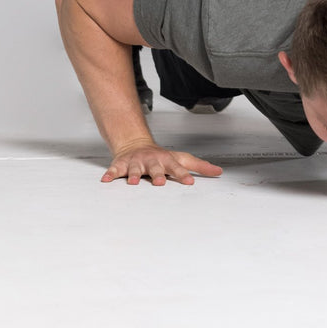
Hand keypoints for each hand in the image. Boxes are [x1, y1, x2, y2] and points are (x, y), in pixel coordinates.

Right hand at [102, 142, 223, 185]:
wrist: (136, 144)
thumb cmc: (161, 156)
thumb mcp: (181, 159)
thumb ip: (200, 166)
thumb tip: (219, 172)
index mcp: (167, 161)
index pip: (177, 168)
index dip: (183, 174)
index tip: (189, 182)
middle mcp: (152, 161)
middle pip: (155, 168)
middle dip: (157, 175)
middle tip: (160, 182)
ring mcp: (136, 163)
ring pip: (135, 169)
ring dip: (135, 175)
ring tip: (134, 183)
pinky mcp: (122, 165)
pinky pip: (115, 170)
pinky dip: (110, 174)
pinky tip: (106, 180)